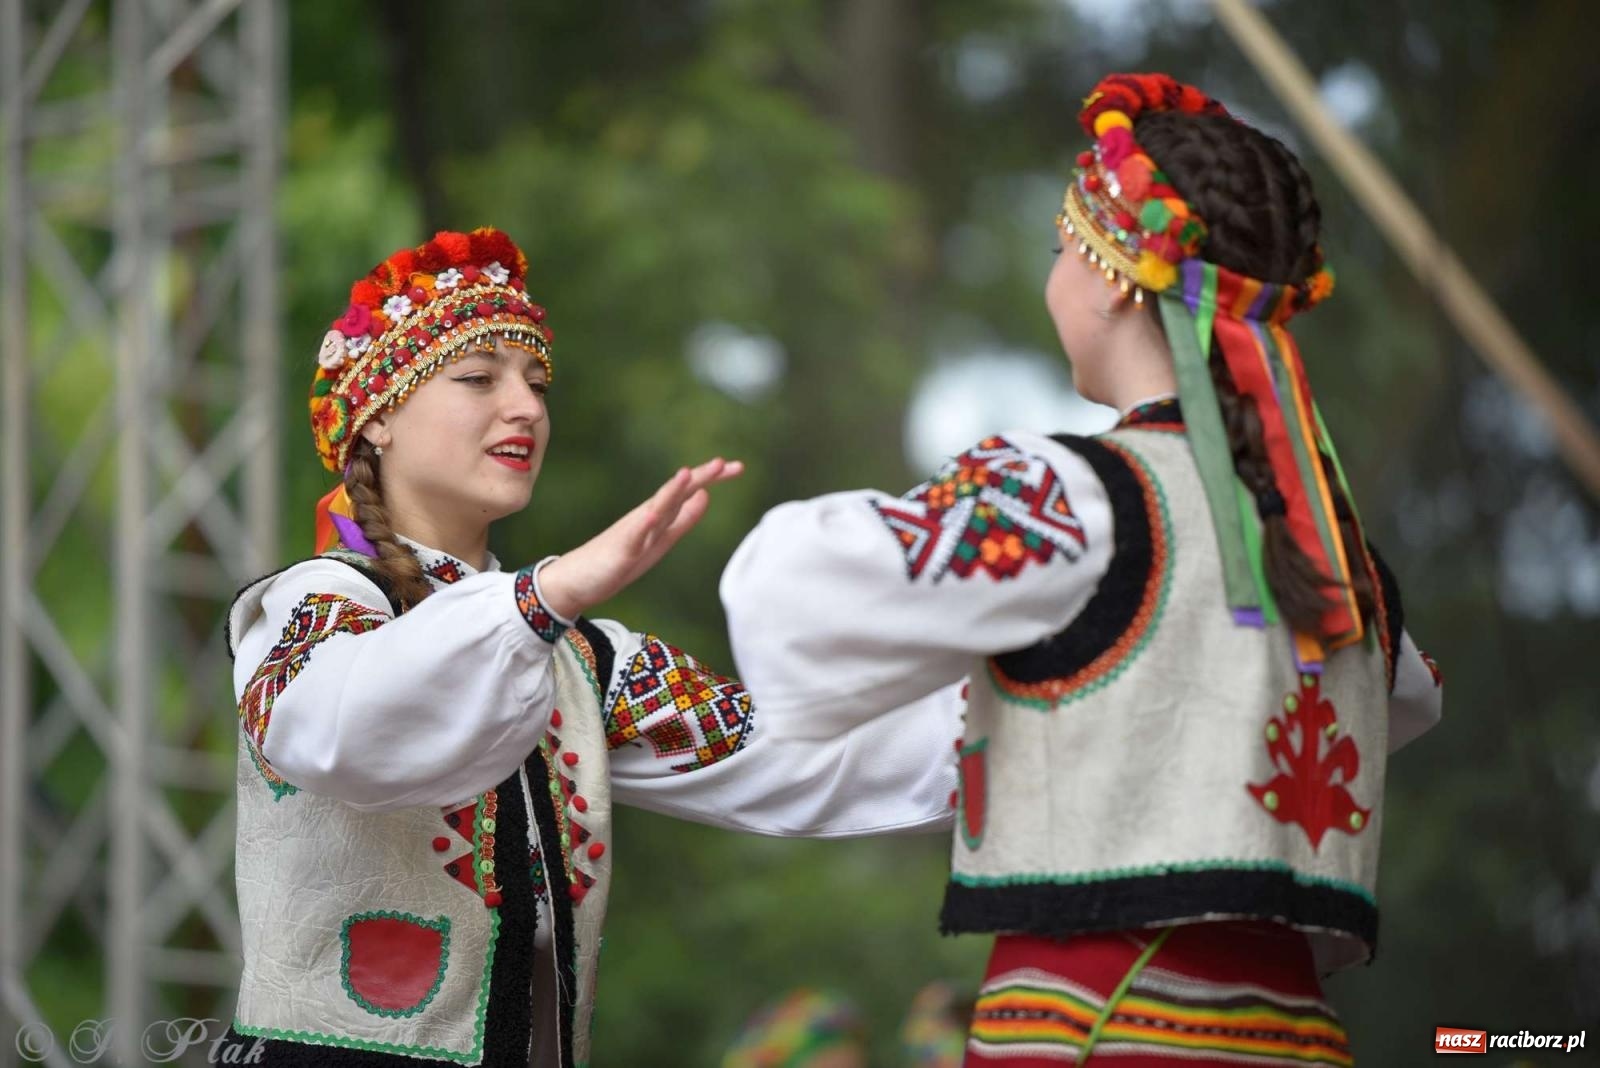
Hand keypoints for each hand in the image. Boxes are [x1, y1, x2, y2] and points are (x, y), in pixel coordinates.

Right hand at [536, 457, 743, 619]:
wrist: (578, 581)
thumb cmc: (620, 560)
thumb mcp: (662, 539)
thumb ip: (683, 518)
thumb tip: (705, 495)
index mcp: (660, 516)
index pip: (689, 491)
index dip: (712, 478)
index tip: (738, 466)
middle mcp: (648, 517)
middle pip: (676, 492)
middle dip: (699, 477)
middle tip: (722, 462)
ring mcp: (633, 532)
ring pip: (655, 509)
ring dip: (670, 491)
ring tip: (686, 475)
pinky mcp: (619, 550)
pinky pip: (631, 537)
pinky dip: (643, 525)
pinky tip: (651, 516)